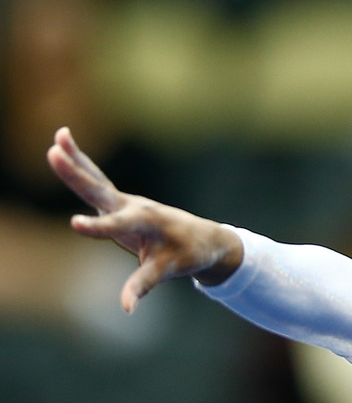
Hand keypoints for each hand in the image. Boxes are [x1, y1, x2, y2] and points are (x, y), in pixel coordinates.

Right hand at [47, 127, 242, 312]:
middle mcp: (134, 207)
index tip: (75, 224)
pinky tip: (63, 147)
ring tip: (58, 136)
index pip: (118, 225)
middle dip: (78, 174)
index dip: (98, 227)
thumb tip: (126, 308)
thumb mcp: (168, 270)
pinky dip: (81, 164)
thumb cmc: (187, 253)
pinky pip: (96, 181)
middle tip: (54, 152)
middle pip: (101, 190)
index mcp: (147, 222)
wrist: (203, 238)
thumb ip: (144, 285)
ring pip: (97, 179)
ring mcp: (126, 202)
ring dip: (77, 159)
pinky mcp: (119, 204)